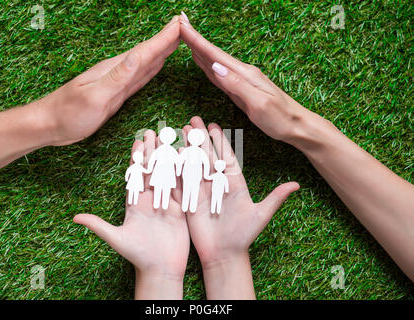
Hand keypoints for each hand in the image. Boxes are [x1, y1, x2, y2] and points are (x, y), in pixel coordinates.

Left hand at [40, 16, 180, 145]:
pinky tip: (157, 64)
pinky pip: (140, 78)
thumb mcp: (94, 96)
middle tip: (185, 26)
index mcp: (114, 69)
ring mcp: (118, 82)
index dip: (164, 38)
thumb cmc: (68, 113)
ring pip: (146, 63)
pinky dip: (152, 69)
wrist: (50, 125)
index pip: (144, 50)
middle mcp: (118, 72)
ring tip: (176, 40)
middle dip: (167, 39)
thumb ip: (117, 77)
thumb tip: (138, 56)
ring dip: (161, 51)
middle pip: (148, 52)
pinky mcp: (117, 94)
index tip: (180, 23)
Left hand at [74, 130, 189, 298]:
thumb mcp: (117, 239)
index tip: (138, 141)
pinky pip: (182, 189)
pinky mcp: (181, 209)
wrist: (160, 269)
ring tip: (172, 140)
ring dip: (169, 158)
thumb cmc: (137, 255)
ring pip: (168, 176)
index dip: (136, 158)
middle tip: (154, 132)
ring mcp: (167, 204)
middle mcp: (151, 200)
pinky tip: (187, 159)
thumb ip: (98, 226)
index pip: (136, 175)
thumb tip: (75, 218)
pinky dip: (184, 174)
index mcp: (135, 203)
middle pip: (152, 170)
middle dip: (153, 151)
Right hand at [179, 15, 325, 145]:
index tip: (183, 25)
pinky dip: (208, 67)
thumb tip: (216, 67)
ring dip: (200, 51)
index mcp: (245, 74)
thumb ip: (236, 84)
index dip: (198, 41)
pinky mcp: (241, 91)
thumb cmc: (280, 118)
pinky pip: (220, 76)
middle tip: (180, 26)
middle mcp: (243, 74)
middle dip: (196, 40)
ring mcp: (242, 81)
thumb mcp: (258, 102)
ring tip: (187, 39)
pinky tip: (204, 63)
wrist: (297, 126)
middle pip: (214, 54)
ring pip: (215, 63)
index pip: (216, 54)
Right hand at [182, 116, 298, 298]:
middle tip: (193, 120)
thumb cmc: (244, 236)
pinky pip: (182, 181)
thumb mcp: (261, 216)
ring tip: (181, 131)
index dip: (219, 141)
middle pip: (207, 156)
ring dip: (187, 148)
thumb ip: (275, 199)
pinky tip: (172, 154)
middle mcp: (217, 184)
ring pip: (194, 164)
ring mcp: (202, 191)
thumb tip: (296, 185)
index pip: (225, 156)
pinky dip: (177, 168)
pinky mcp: (189, 201)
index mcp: (234, 183)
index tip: (214, 125)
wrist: (224, 255)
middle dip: (200, 138)